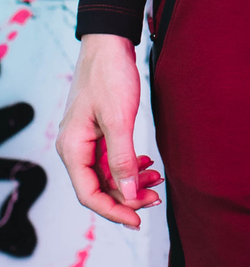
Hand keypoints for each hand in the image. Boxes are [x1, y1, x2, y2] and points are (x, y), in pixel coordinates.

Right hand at [56, 34, 162, 230]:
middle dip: (129, 197)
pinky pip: (115, 161)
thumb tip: (127, 193)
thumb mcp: (119, 120)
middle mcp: (76, 148)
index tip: (139, 221)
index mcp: (73, 148)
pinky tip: (150, 166)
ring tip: (158, 181)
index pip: (89, 195)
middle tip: (157, 198)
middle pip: (101, 189)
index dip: (114, 211)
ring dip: (133, 183)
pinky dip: (133, 167)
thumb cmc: (110, 76)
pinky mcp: (100, 134)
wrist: (110, 45)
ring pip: (110, 176)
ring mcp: (88, 142)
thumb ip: (122, 159)